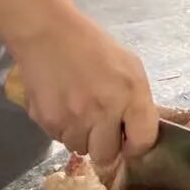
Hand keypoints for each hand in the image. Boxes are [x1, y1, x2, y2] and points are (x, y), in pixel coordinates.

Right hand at [10, 3, 157, 169]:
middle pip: (107, 155)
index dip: (136, 145)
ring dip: (82, 136)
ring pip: (81, 149)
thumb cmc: (92, 46)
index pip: (142, 142)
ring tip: (78, 109)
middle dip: (105, 144)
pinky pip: (60, 138)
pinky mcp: (48, 122)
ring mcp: (74, 120)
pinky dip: (63, 127)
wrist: (47, 34)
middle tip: (100, 125)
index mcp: (130, 94)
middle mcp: (103, 111)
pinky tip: (62, 104)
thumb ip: (137, 101)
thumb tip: (135, 132)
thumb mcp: (129, 66)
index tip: (129, 138)